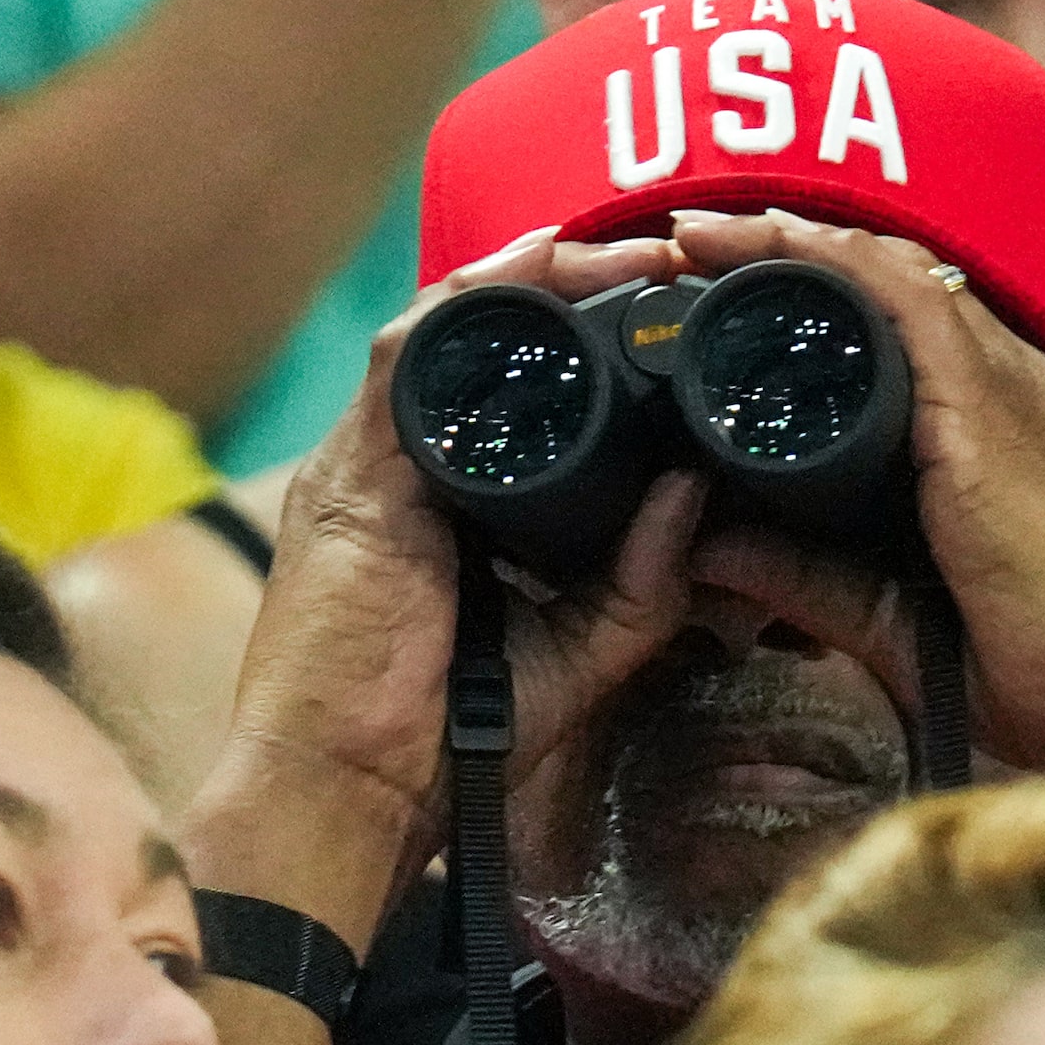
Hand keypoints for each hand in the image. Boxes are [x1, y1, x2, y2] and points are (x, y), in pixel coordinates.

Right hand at [213, 228, 703, 941]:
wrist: (345, 794)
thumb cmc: (440, 743)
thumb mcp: (576, 654)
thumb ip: (641, 582)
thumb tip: (700, 486)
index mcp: (448, 501)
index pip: (521, 388)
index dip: (591, 332)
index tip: (676, 310)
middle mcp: (402, 464)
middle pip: (487, 339)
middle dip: (572, 281)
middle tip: (669, 256)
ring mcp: (368, 462)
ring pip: (449, 327)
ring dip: (533, 274)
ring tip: (618, 250)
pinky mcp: (351, 474)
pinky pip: (408, 359)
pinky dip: (474, 306)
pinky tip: (539, 267)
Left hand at [666, 209, 1044, 770]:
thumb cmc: (1042, 671)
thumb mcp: (895, 617)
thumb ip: (806, 580)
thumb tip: (711, 551)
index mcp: (1005, 431)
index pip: (909, 333)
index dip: (824, 301)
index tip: (732, 292)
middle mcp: (1015, 388)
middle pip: (893, 289)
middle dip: (793, 256)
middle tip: (694, 245)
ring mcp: (1008, 386)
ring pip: (889, 276)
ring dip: (789, 243)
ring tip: (699, 232)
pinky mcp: (987, 402)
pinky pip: (903, 297)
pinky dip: (827, 261)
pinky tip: (765, 239)